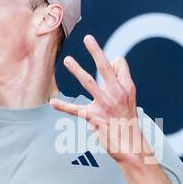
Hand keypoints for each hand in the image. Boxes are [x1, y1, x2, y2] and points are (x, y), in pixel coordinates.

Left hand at [50, 34, 152, 163]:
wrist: (130, 145)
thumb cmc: (126, 119)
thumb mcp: (129, 97)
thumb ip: (122, 77)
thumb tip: (116, 58)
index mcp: (126, 88)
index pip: (119, 67)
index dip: (112, 61)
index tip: (104, 53)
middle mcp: (117, 94)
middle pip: (105, 68)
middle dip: (97, 52)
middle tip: (88, 38)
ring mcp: (105, 105)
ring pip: (89, 82)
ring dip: (77, 70)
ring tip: (67, 59)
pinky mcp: (94, 117)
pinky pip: (75, 110)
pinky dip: (63, 106)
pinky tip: (52, 102)